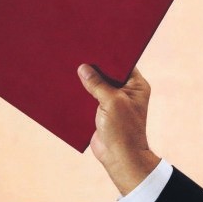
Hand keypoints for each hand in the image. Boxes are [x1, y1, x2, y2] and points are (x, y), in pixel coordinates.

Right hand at [78, 64, 159, 195]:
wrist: (119, 157)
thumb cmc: (123, 130)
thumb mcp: (111, 102)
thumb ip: (98, 84)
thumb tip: (84, 68)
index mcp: (136, 85)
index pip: (122, 63)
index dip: (108, 54)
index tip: (92, 43)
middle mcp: (126, 91)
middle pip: (108, 73)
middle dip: (93, 67)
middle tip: (76, 53)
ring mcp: (114, 101)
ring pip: (97, 85)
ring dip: (84, 81)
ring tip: (67, 66)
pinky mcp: (102, 111)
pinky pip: (89, 98)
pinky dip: (80, 93)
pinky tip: (66, 85)